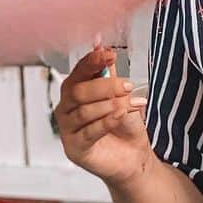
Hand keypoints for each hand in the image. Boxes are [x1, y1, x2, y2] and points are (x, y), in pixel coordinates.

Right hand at [53, 44, 152, 186]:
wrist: (134, 157)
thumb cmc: (124, 126)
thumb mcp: (121, 95)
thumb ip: (110, 74)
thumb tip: (102, 45)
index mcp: (75, 91)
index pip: (78, 72)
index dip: (92, 62)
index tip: (109, 55)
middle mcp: (67, 109)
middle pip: (78, 91)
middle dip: (105, 87)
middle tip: (127, 86)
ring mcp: (68, 129)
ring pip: (84, 111)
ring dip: (110, 106)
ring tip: (130, 105)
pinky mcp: (75, 149)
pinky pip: (89, 132)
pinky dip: (106, 122)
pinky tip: (120, 115)